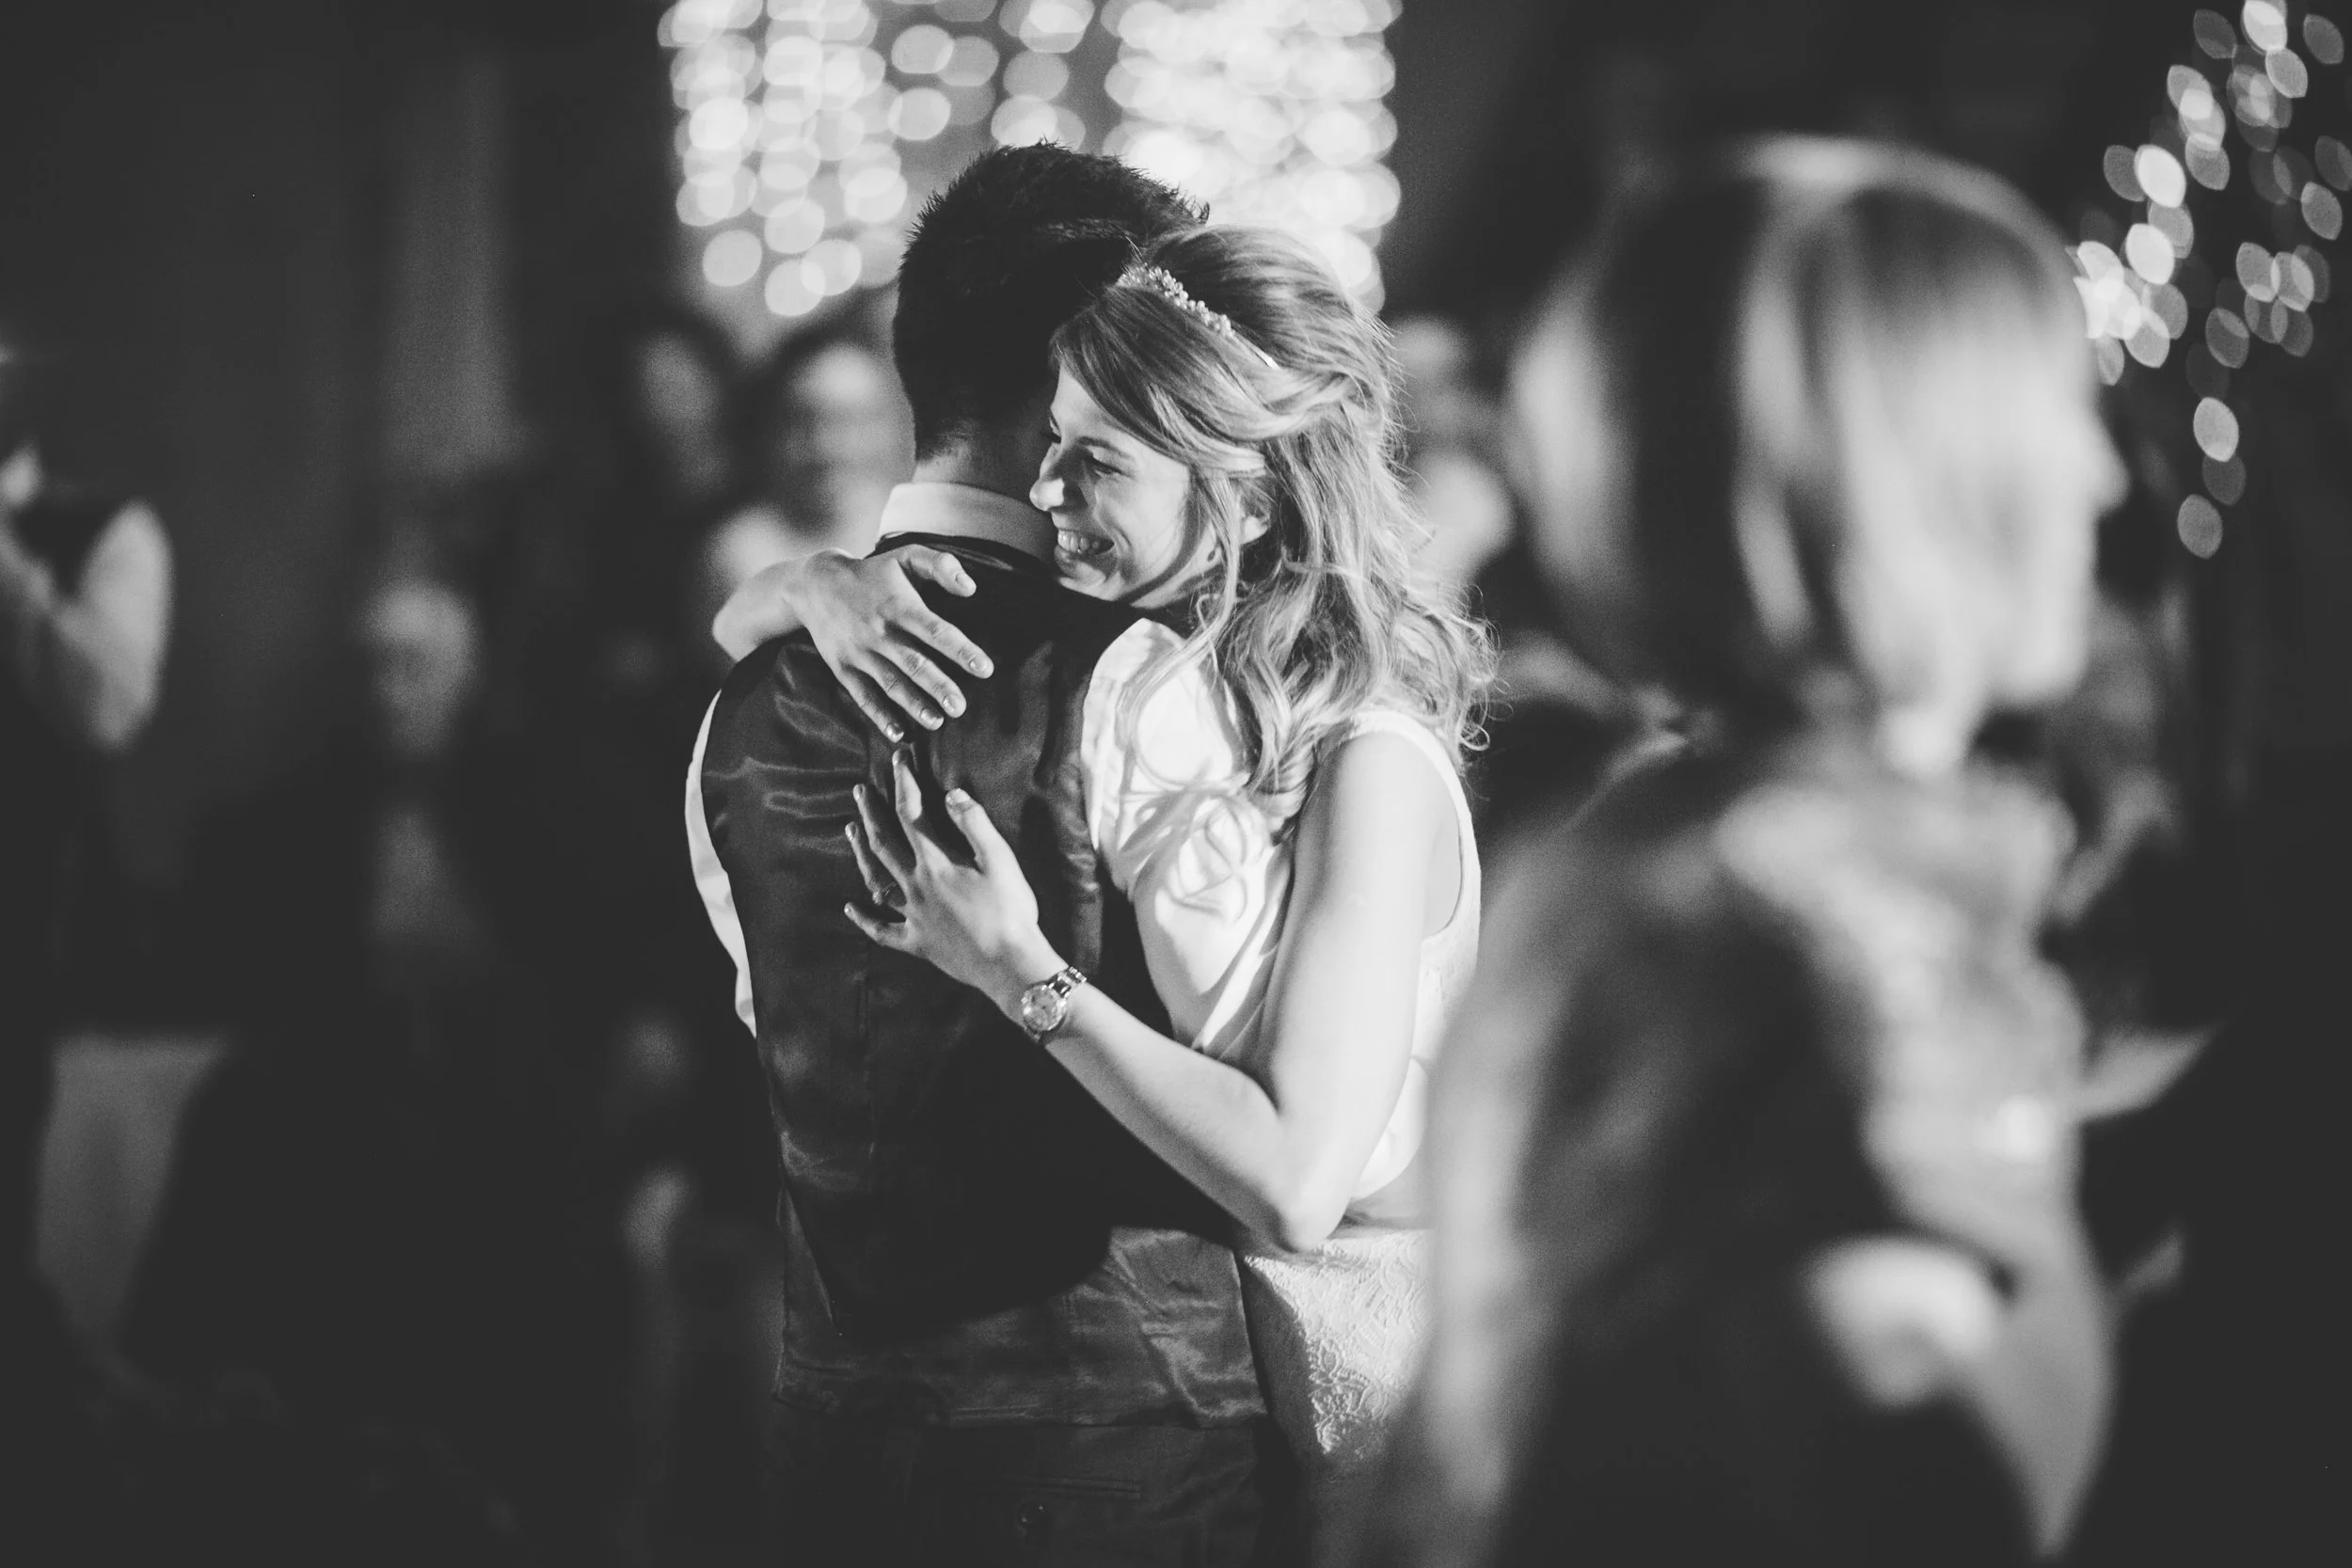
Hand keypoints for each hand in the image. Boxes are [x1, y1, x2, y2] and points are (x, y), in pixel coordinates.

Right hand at [713, 546, 995, 740]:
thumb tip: (971, 588)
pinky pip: (863, 695)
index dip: (960, 650)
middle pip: (913, 663)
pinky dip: (879, 716)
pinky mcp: (843, 668)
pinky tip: (898, 732)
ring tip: (937, 722)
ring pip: (890, 683)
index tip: (985, 668)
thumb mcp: (905, 556)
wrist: (815, 585)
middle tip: (960, 707)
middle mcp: (879, 632)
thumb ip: (941, 566)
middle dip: (938, 686)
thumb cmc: (873, 573)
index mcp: (898, 606)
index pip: (934, 630)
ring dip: (914, 705)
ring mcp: (859, 653)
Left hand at [843, 749, 1062, 1016]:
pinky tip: (851, 908)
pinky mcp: (917, 942)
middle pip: (884, 843)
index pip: (912, 813)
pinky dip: (865, 919)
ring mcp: (913, 916)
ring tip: (850, 830)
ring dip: (861, 853)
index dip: (903, 783)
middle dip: (872, 812)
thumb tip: (951, 795)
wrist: (1009, 964)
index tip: (898, 759)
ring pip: (876, 880)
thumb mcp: (1000, 860)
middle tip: (860, 790)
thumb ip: (974, 824)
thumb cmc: (1011, 911)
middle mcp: (916, 886)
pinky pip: (883, 931)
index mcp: (935, 863)